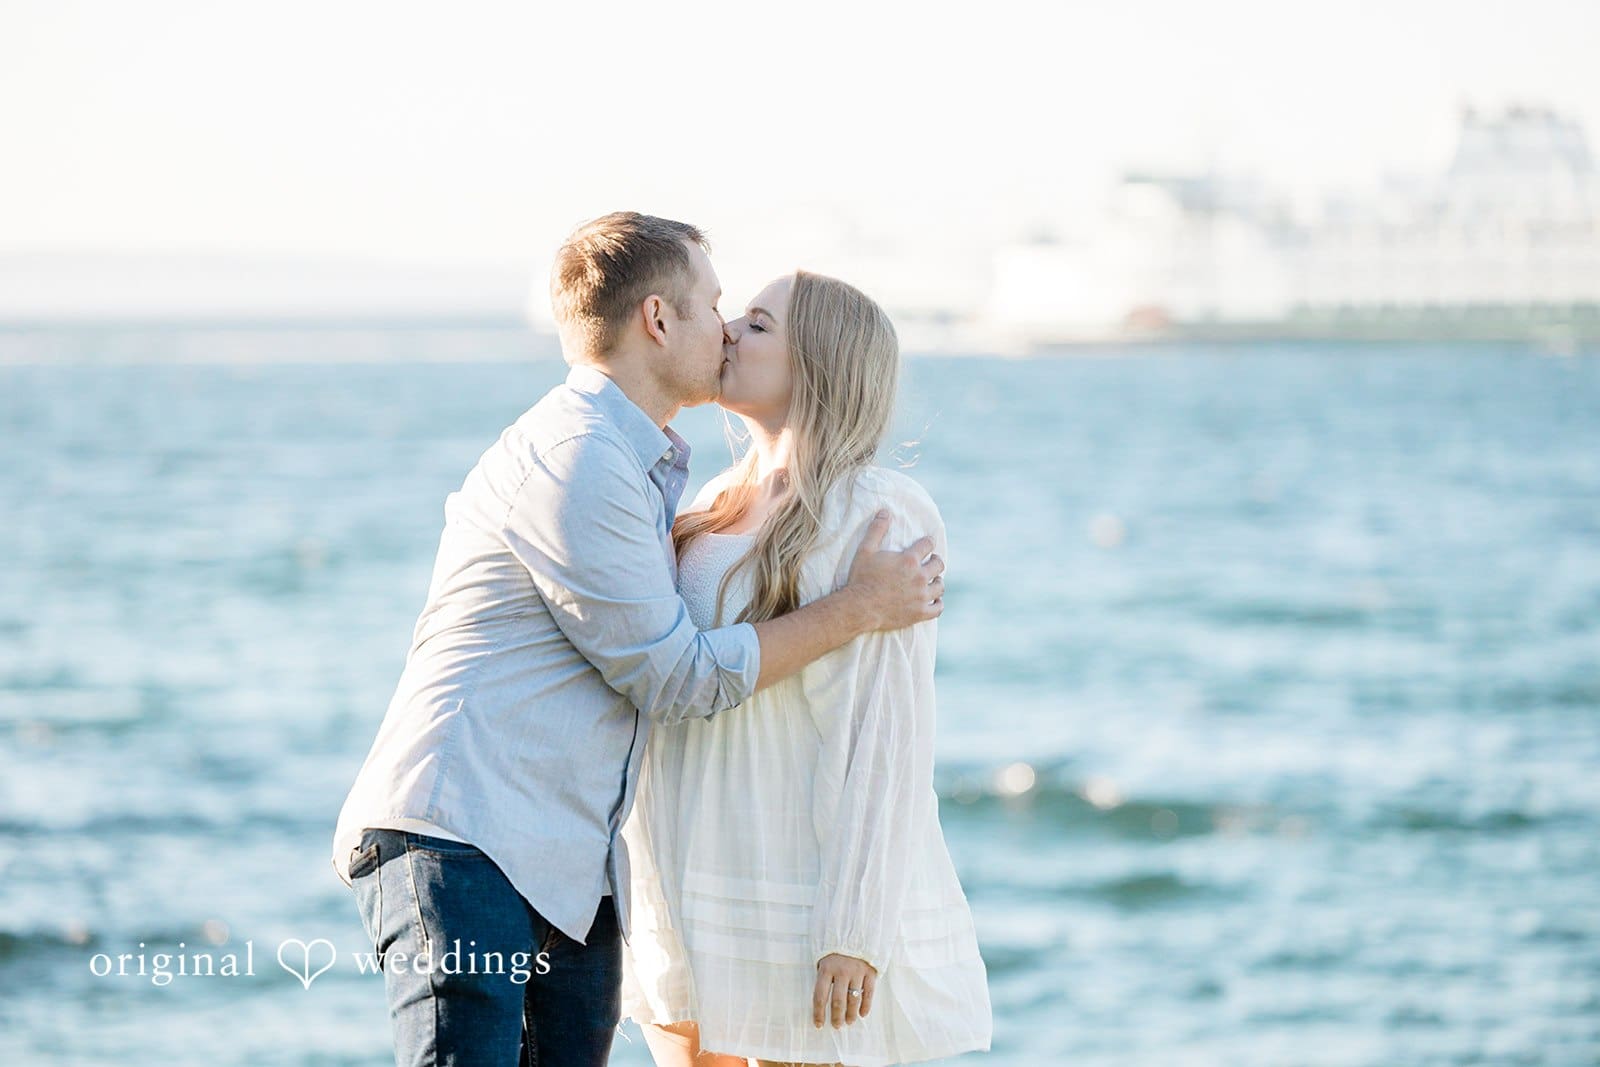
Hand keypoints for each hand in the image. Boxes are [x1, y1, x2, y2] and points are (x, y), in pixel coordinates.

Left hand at [813, 953, 876, 1028]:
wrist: (855, 929)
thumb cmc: (836, 949)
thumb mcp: (824, 959)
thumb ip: (824, 977)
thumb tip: (821, 1001)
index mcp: (826, 968)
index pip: (820, 996)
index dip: (818, 1013)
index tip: (818, 1024)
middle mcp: (841, 971)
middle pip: (838, 1001)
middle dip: (837, 1017)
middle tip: (837, 1026)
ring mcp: (857, 971)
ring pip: (854, 999)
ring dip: (851, 1014)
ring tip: (849, 1022)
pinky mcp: (870, 970)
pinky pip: (869, 992)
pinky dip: (866, 1006)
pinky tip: (863, 1014)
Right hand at [844, 510, 943, 631]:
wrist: (859, 608)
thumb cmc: (861, 578)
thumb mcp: (865, 550)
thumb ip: (877, 530)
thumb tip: (885, 511)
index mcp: (909, 560)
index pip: (927, 545)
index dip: (928, 542)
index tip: (927, 543)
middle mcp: (919, 577)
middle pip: (938, 564)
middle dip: (935, 561)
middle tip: (931, 561)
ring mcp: (921, 596)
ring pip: (940, 586)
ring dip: (937, 581)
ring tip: (933, 581)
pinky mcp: (920, 613)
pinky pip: (938, 608)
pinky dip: (938, 603)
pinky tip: (933, 600)